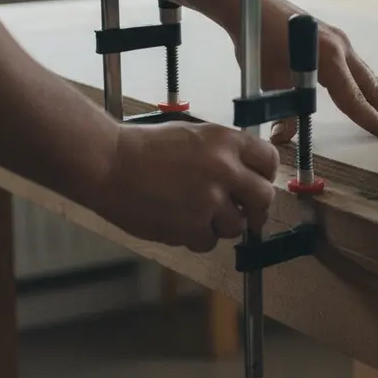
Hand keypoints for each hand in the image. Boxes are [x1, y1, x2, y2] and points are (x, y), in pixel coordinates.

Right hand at [98, 121, 279, 252]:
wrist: (109, 164)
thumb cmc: (145, 148)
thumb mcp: (194, 135)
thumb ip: (223, 153)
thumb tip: (245, 173)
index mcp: (226, 142)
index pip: (269, 160)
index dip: (266, 175)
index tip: (259, 184)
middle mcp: (224, 170)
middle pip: (263, 199)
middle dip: (257, 209)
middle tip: (247, 214)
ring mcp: (208, 200)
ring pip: (235, 226)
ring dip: (221, 225)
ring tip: (197, 214)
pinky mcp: (190, 227)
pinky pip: (209, 242)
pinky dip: (197, 238)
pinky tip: (181, 223)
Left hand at [253, 0, 377, 143]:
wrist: (249, 4)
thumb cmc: (257, 39)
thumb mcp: (269, 81)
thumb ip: (284, 112)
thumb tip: (284, 138)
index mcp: (327, 58)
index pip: (356, 99)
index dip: (376, 120)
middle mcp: (340, 49)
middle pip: (375, 87)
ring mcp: (340, 43)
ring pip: (372, 78)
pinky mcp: (335, 42)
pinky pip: (361, 70)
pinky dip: (376, 87)